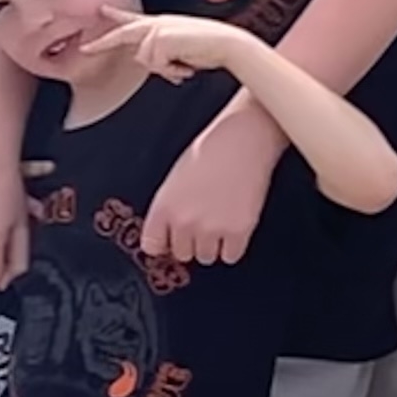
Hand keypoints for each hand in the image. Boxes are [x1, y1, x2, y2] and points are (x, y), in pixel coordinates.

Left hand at [85, 10, 247, 86]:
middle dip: (102, 43)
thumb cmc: (208, 48)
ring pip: (145, 60)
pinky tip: (187, 64)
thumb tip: (152, 63)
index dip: (115, 16)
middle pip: (123, 33)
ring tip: (185, 64)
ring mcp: (157, 29)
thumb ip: (162, 54)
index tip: (100, 10)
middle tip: (85, 49)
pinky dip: (172, 70)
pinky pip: (157, 64)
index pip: (133, 19)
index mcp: (160, 24)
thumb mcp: (179, 51)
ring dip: (165, 69)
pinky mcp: (160, 38)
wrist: (226, 44)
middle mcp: (156, 23)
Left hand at [143, 97, 282, 266]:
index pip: (152, 245)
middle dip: (192, 241)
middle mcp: (183, 221)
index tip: (172, 240)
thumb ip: (170, 209)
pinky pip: (230, 256)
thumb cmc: (210, 151)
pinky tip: (236, 224)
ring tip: (222, 217)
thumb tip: (170, 236)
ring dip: (213, 244)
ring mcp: (211, 229)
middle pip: (182, 254)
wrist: (244, 139)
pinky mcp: (238, 232)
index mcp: (163, 206)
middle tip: (205, 219)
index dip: (164, 243)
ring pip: (206, 257)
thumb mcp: (175, 178)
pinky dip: (234, 245)